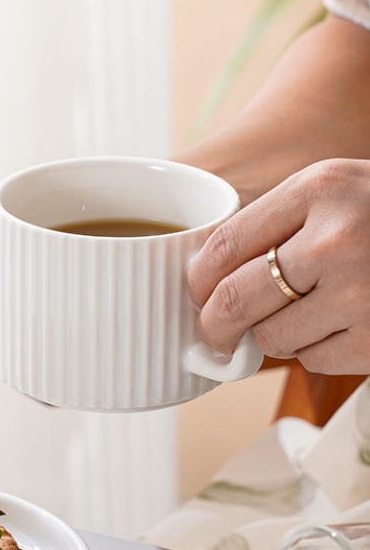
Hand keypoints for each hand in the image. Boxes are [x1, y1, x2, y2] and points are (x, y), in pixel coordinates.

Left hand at [188, 158, 369, 375]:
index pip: (224, 245)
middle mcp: (338, 240)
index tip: (196, 295)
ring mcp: (361, 293)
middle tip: (213, 335)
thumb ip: (274, 226)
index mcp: (321, 189)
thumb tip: (202, 285)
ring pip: (271, 338)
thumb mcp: (334, 193)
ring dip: (272, 336)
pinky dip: (314, 351)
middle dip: (213, 325)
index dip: (197, 281)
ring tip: (305, 313)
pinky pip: (311, 360)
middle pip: (236, 299)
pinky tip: (341, 324)